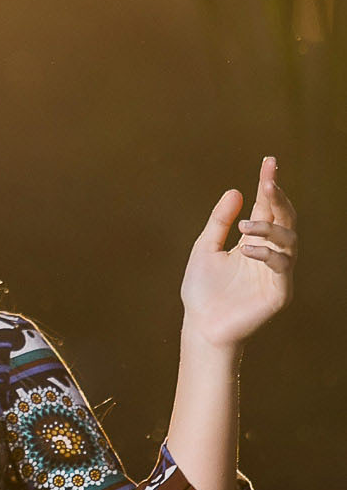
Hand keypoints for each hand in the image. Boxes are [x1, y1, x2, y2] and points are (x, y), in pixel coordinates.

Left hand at [180, 156, 296, 353]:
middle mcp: (269, 253)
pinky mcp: (279, 293)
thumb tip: (236, 190)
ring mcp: (277, 273)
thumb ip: (219, 222)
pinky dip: (266, 255)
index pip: (267, 207)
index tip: (269, 161)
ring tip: (245, 227)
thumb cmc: (202, 291)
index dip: (269, 184)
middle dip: (277, 198)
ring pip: (289, 240)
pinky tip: (246, 250)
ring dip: (269, 228)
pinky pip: (282, 266)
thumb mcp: (205, 249)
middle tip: (268, 182)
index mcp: (253, 240)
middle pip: (284, 218)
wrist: (201, 327)